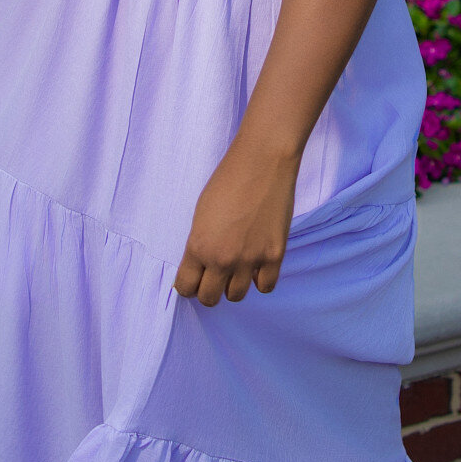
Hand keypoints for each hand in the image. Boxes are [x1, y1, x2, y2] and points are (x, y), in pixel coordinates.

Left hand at [173, 139, 297, 305]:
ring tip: (237, 268)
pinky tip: (258, 265)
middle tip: (215, 277)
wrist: (262, 162)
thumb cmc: (228, 180)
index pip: (186, 288)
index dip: (188, 286)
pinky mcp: (274, 255)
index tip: (193, 280)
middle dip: (209, 290)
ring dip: (234, 285)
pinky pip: (266, 286)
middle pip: (210, 298)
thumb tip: (201, 266)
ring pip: (236, 295)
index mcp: (198, 247)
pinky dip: (261, 280)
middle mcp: (222, 259)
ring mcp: (250, 260)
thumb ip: (200, 244)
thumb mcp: (201, 214)